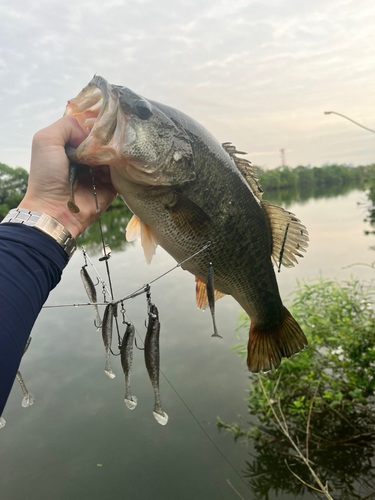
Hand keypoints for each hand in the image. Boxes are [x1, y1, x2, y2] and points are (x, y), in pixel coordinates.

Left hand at [19, 116, 116, 237]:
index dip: (96, 124)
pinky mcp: (111, 187)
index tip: (106, 119)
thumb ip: (67, 126)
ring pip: (116, 157)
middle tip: (115, 135)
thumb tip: (91, 135)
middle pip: (105, 142)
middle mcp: (87, 159)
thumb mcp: (45, 140)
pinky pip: (123, 175)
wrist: (55, 208)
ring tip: (119, 148)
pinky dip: (124, 168)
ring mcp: (100, 173)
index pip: (90, 130)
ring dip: (117, 152)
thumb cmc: (46, 175)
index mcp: (72, 148)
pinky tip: (124, 161)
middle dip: (110, 138)